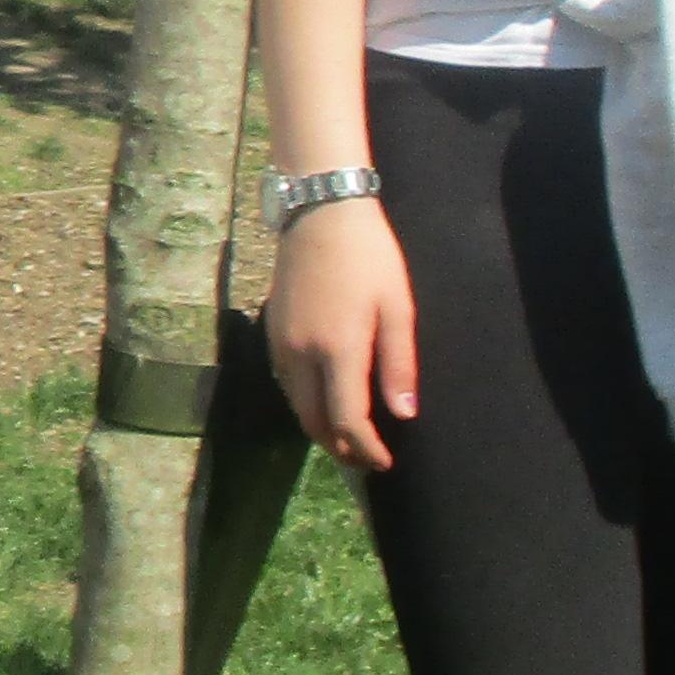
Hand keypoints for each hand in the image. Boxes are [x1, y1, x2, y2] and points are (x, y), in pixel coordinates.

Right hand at [263, 199, 417, 473]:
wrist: (320, 212)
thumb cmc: (369, 257)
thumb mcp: (397, 307)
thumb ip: (399, 365)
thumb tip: (402, 415)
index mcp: (338, 350)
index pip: (348, 421)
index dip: (367, 450)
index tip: (385, 462)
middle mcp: (302, 354)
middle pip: (314, 422)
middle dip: (340, 447)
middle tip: (367, 458)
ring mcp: (282, 343)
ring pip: (296, 405)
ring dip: (320, 427)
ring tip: (348, 435)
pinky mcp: (272, 330)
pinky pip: (286, 382)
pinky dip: (305, 402)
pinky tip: (324, 397)